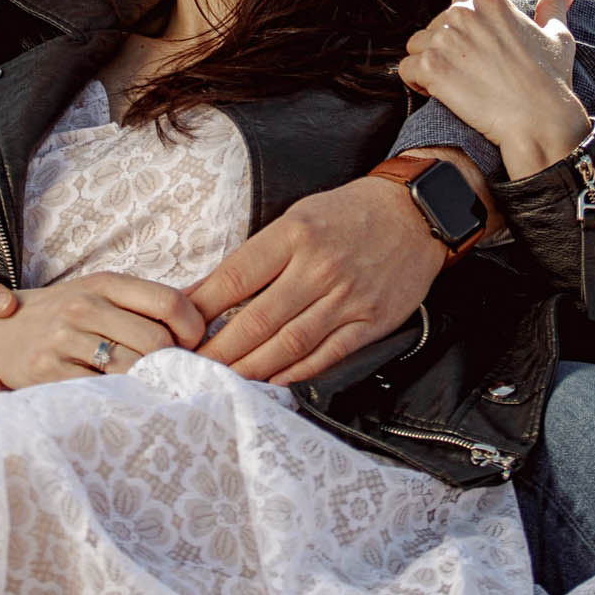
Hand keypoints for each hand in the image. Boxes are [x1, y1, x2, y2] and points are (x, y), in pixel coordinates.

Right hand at [0, 272, 202, 387]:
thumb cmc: (57, 317)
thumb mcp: (97, 293)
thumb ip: (146, 300)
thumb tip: (208, 299)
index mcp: (103, 283)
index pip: (169, 302)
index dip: (193, 329)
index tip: (191, 346)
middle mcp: (83, 307)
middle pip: (156, 341)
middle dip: (172, 363)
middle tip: (170, 375)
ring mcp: (63, 341)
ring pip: (131, 369)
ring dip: (147, 385)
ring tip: (147, 390)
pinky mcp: (46, 374)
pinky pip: (99, 392)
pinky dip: (118, 401)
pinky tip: (119, 402)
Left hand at [186, 170, 453, 384]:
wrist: (416, 213)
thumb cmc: (348, 213)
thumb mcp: (297, 217)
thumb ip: (254, 257)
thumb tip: (200, 292)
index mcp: (295, 234)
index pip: (235, 278)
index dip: (201, 310)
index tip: (177, 329)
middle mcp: (320, 267)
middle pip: (257, 320)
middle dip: (218, 351)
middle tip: (189, 368)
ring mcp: (348, 298)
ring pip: (288, 345)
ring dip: (250, 369)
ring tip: (222, 381)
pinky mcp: (371, 322)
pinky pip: (326, 355)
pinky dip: (294, 372)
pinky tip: (271, 381)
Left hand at [398, 0, 591, 178]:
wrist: (539, 119)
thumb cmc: (550, 81)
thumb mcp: (557, 37)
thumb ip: (553, 10)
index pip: (456, 4)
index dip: (462, 31)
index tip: (476, 54)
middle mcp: (463, 12)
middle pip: (434, 26)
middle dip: (445, 50)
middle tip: (468, 76)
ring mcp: (444, 38)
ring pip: (416, 47)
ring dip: (428, 65)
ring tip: (453, 86)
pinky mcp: (432, 66)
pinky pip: (405, 69)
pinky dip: (416, 83)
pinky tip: (439, 95)